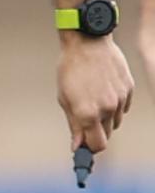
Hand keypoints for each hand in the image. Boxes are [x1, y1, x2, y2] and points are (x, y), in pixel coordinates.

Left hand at [59, 34, 135, 158]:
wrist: (88, 44)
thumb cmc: (71, 70)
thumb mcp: (64, 99)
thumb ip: (74, 125)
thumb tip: (77, 146)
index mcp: (87, 114)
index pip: (97, 145)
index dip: (90, 149)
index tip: (84, 147)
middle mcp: (107, 109)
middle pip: (106, 135)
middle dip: (96, 133)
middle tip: (85, 123)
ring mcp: (120, 99)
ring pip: (115, 122)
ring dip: (105, 119)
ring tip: (93, 102)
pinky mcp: (129, 90)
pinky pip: (123, 108)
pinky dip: (114, 106)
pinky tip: (103, 92)